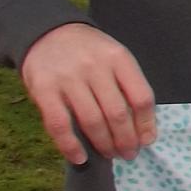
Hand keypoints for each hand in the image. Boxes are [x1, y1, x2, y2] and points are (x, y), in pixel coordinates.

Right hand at [20, 23, 156, 165]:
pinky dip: (70, 146)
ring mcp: (68, 78)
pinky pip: (59, 124)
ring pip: (91, 121)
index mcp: (119, 58)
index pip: (141, 97)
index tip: (147, 141)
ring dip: (104, 145)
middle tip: (128, 154)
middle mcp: (95, 67)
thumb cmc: (88, 52)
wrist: (46, 32)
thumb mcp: (114, 57)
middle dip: (126, 140)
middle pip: (118, 113)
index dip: (147, 124)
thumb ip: (128, 85)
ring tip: (110, 155)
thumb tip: (143, 128)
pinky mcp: (43, 90)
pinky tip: (80, 158)